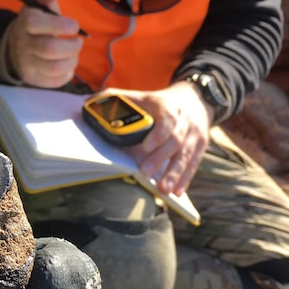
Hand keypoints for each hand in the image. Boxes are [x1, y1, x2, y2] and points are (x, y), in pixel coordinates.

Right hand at [3, 0, 83, 87]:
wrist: (16, 50)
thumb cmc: (36, 27)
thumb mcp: (39, 9)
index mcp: (25, 24)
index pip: (36, 23)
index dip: (59, 25)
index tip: (74, 26)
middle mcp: (23, 45)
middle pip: (48, 49)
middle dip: (70, 46)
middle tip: (78, 42)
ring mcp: (27, 65)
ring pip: (53, 67)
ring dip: (71, 60)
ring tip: (74, 53)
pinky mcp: (34, 80)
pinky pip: (55, 81)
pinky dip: (67, 72)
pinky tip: (67, 64)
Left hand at [110, 81, 211, 195]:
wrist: (194, 98)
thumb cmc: (157, 101)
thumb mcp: (140, 95)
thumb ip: (116, 100)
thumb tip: (88, 104)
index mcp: (167, 105)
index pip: (167, 118)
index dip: (158, 133)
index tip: (144, 147)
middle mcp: (185, 119)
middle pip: (176, 140)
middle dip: (161, 158)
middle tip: (145, 172)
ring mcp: (195, 133)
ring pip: (186, 154)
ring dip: (174, 174)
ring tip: (163, 190)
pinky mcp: (201, 146)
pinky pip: (194, 163)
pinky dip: (185, 178)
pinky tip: (177, 192)